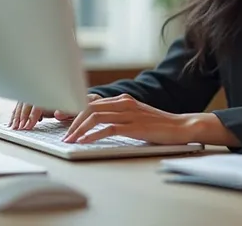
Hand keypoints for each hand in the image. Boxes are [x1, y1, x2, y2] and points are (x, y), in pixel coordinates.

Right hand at [9, 94, 101, 129]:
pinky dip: (19, 111)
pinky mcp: (41, 97)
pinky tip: (17, 120)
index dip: (32, 115)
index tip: (28, 125)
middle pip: (28, 101)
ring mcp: (43, 91)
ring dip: (18, 114)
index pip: (39, 103)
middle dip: (21, 115)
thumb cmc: (86, 103)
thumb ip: (71, 110)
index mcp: (56, 91)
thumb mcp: (83, 106)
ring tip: (13, 126)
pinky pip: (26, 102)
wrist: (89, 98)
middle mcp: (48, 89)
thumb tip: (57, 113)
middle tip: (18, 128)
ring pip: (25, 101)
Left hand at [62, 93, 197, 144]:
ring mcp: (128, 113)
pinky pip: (107, 128)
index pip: (92, 101)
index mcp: (122, 99)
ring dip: (78, 129)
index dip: (75, 109)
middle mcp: (123, 103)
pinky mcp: (134, 126)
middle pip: (89, 107)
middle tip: (63, 133)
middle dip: (72, 120)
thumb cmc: (158, 125)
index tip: (62, 119)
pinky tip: (84, 142)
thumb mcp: (134, 116)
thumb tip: (96, 123)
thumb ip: (118, 116)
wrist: (180, 127)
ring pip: (95, 116)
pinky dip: (92, 136)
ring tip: (69, 140)